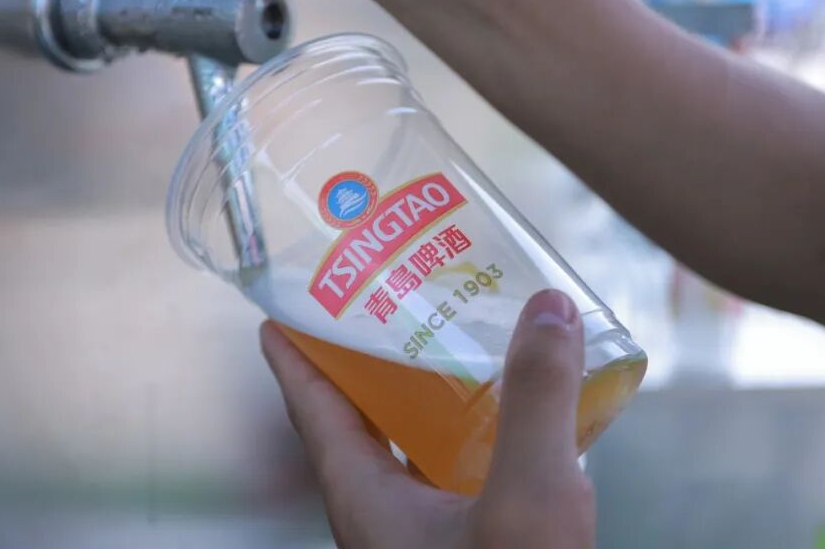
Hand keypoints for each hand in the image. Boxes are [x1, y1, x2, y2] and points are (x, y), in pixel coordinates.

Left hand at [260, 290, 594, 548]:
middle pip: (354, 418)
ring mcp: (420, 537)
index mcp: (361, 497)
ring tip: (452, 340)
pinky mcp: (464, 548)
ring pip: (406, 447)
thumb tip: (547, 305)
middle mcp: (381, 515)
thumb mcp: (527, 503)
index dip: (292, 351)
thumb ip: (537, 402)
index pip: (308, 405)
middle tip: (384, 299)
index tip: (277, 307)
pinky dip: (469, 435)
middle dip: (362, 358)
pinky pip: (453, 474)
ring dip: (420, 394)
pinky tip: (512, 417)